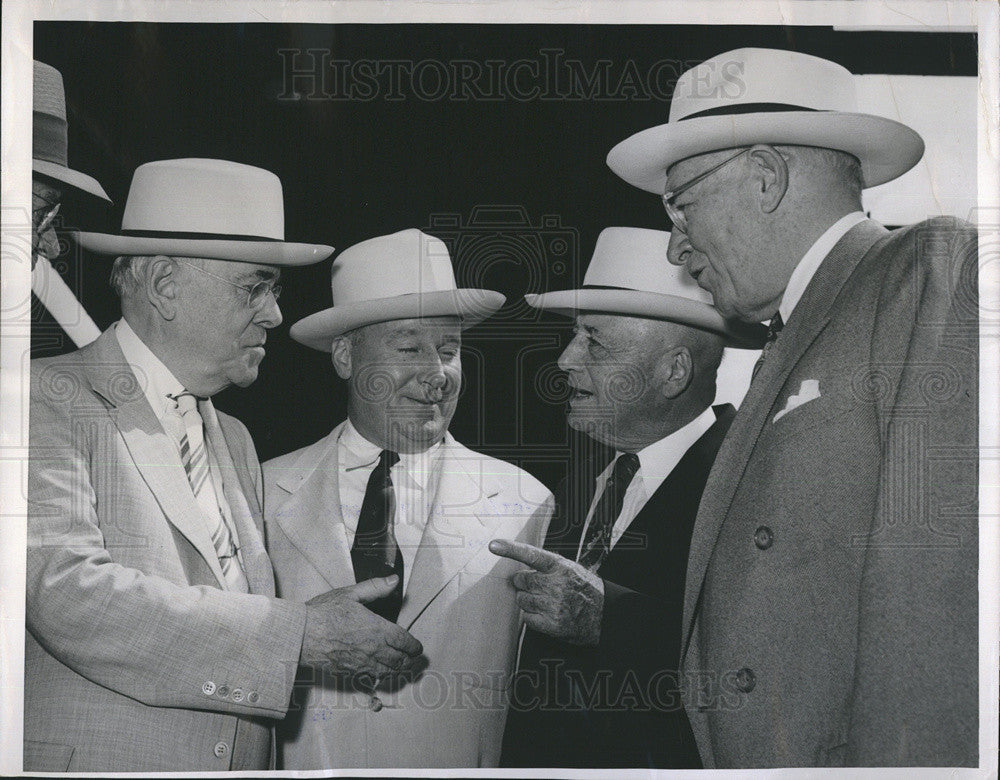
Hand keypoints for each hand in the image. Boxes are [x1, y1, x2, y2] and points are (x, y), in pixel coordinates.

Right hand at [300, 576, 422, 679]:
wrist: (301, 635)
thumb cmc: (323, 613)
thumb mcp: (350, 593)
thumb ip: (375, 587)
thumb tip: (394, 580)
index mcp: (377, 629)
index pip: (405, 641)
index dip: (415, 646)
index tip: (418, 648)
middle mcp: (373, 649)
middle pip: (400, 661)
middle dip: (410, 660)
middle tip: (414, 659)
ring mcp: (361, 664)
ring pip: (388, 673)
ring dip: (398, 670)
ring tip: (402, 667)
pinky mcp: (349, 673)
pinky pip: (371, 680)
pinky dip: (380, 679)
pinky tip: (380, 675)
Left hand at [489, 538, 603, 646]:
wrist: (606, 616)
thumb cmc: (585, 590)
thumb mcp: (571, 569)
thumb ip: (548, 567)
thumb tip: (521, 568)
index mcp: (560, 567)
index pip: (531, 554)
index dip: (510, 549)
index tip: (493, 545)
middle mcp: (556, 584)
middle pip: (522, 580)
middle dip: (523, 583)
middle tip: (535, 587)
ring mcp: (553, 605)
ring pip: (522, 600)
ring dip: (528, 600)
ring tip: (545, 601)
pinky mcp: (551, 624)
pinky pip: (527, 618)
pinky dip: (532, 617)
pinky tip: (545, 614)